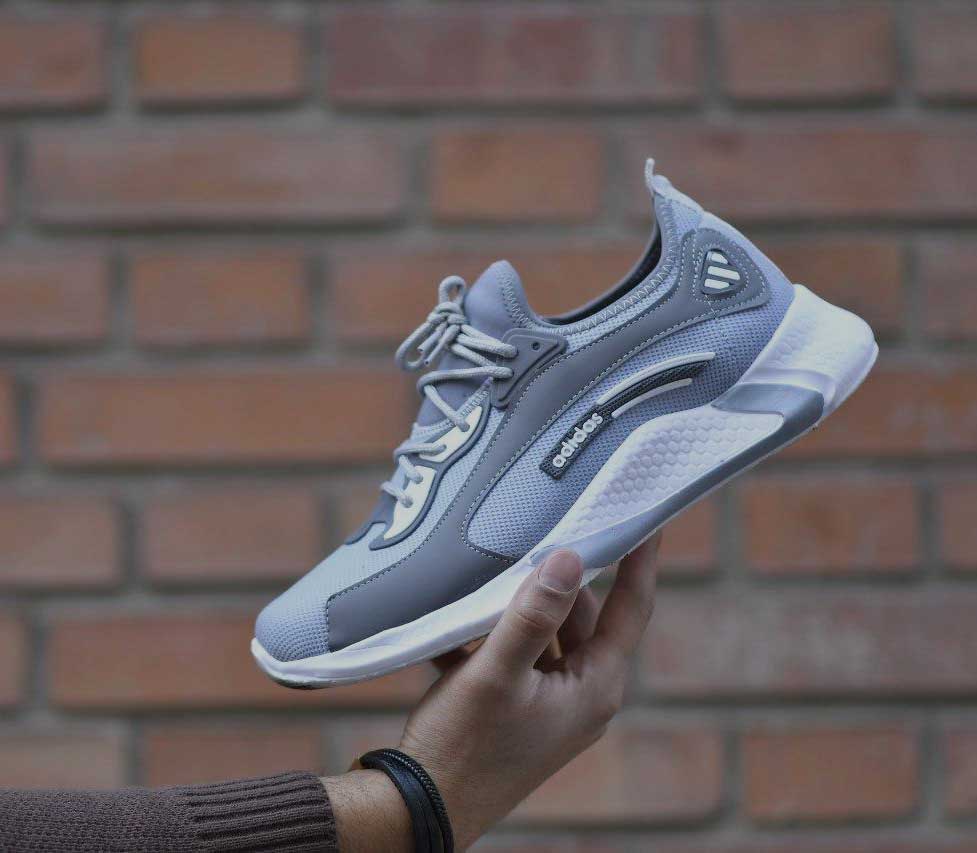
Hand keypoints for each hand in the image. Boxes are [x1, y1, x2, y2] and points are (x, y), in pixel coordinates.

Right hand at [399, 534, 660, 849]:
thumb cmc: (462, 746)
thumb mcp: (496, 673)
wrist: (422, 810)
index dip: (639, 559)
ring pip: (549, 632)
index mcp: (594, 686)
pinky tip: (463, 614)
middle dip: (561, 577)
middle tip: (546, 527)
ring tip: (496, 566)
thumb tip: (571, 556)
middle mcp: (583, 694)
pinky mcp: (523, 708)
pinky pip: (521, 654)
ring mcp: (553, 703)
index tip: (644, 513)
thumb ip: (533, 614)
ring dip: (523, 605)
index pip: (629, 607)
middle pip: (584, 615)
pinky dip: (499, 633)